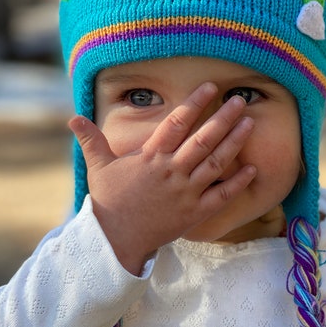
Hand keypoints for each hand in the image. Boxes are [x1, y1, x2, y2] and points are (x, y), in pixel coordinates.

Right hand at [70, 83, 256, 273]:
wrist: (116, 240)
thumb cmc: (109, 201)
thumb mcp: (98, 167)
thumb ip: (91, 140)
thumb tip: (72, 118)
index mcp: (151, 157)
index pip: (176, 123)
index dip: (194, 102)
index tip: (210, 86)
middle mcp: (172, 172)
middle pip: (203, 139)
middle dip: (224, 117)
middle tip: (240, 100)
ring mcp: (186, 193)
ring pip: (216, 163)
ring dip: (235, 142)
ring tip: (250, 122)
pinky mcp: (195, 213)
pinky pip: (221, 196)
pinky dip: (238, 182)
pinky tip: (253, 168)